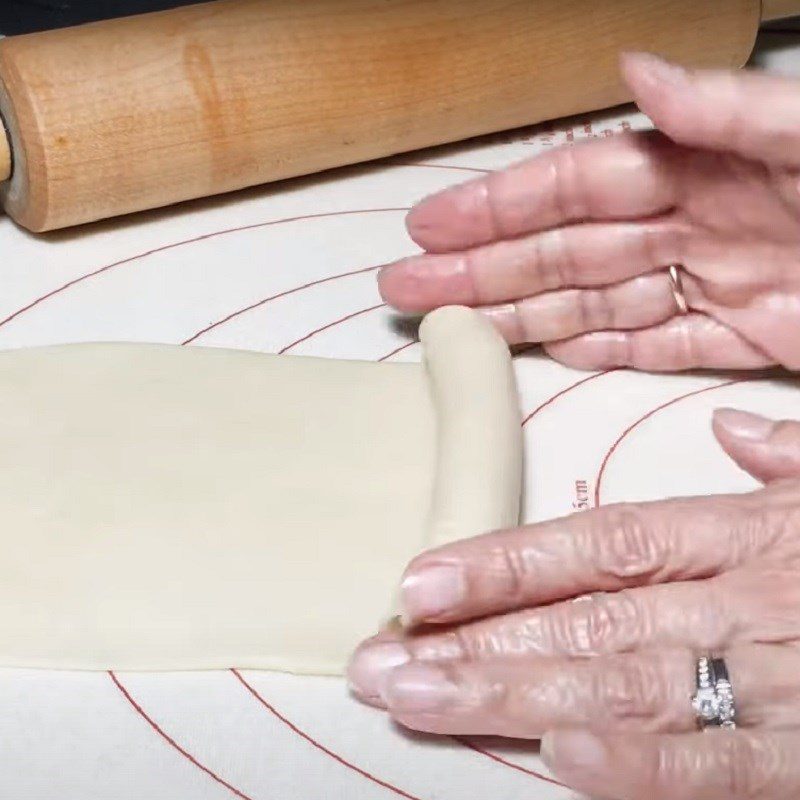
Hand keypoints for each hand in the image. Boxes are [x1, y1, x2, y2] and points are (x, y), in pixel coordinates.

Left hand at [348, 408, 799, 798]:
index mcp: (741, 530)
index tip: (415, 582)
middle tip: (378, 660)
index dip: (500, 560)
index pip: (594, 541)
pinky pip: (716, 763)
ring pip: (621, 684)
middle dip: (474, 642)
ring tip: (416, 701)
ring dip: (511, 698)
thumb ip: (787, 457)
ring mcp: (777, 677)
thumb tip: (734, 431)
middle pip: (583, 619)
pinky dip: (636, 763)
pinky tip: (551, 758)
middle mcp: (742, 599)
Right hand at [379, 53, 799, 371]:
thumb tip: (636, 77)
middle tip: (408, 287)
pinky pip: (659, 342)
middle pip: (567, 249)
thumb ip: (731, 110)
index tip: (432, 226)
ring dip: (521, 313)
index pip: (579, 187)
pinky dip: (602, 348)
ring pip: (596, 300)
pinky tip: (551, 347)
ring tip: (453, 324)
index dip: (499, 205)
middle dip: (481, 269)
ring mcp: (722, 281)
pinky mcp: (753, 334)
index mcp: (711, 165)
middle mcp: (703, 222)